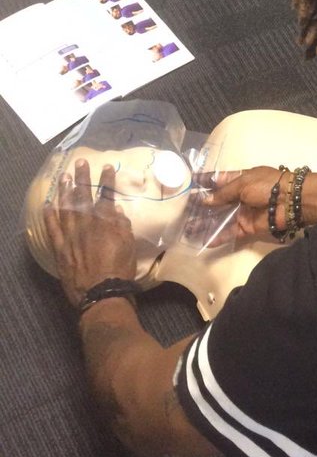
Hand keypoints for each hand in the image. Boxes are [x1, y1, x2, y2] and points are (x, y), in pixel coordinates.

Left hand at [44, 160, 137, 308]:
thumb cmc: (120, 269)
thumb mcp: (129, 245)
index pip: (106, 196)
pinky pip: (52, 229)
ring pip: (66, 209)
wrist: (102, 293)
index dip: (107, 180)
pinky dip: (49, 216)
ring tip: (64, 177)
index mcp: (106, 222)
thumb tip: (116, 209)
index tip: (107, 166)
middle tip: (80, 163)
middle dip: (82, 178)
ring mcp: (70, 236)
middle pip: (83, 197)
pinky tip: (48, 205)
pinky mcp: (60, 249)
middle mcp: (86, 225)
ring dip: (65, 191)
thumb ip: (122, 225)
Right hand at [195, 166, 285, 243]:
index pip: (219, 180)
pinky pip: (230, 233)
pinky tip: (204, 242)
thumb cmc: (266, 185)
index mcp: (240, 179)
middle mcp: (239, 196)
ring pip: (220, 219)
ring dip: (205, 224)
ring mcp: (242, 212)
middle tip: (182, 212)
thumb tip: (205, 200)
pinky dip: (218, 237)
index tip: (189, 182)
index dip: (205, 181)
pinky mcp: (246, 227)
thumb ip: (224, 193)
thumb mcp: (243, 183)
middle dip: (201, 206)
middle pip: (216, 202)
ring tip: (187, 230)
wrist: (289, 201)